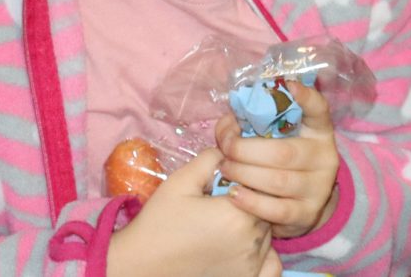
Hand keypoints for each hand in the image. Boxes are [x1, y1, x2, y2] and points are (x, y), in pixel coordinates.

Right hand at [107, 147, 268, 276]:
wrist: (139, 267)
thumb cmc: (158, 224)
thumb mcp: (180, 182)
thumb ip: (210, 159)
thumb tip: (231, 147)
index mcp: (238, 214)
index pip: (263, 185)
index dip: (248, 179)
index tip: (228, 182)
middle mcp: (251, 242)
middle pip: (268, 209)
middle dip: (252, 201)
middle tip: (223, 203)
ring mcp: (250, 266)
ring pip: (268, 234)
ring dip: (256, 226)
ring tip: (225, 226)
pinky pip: (271, 266)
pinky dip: (265, 256)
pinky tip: (243, 249)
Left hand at [213, 86, 341, 239]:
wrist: (301, 204)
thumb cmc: (279, 162)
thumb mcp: (273, 139)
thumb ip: (250, 125)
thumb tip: (228, 124)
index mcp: (319, 131)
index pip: (319, 109)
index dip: (306, 97)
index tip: (288, 86)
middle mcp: (324, 157)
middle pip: (284, 152)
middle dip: (246, 150)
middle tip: (226, 150)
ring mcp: (318, 188)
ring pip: (278, 180)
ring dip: (244, 174)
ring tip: (225, 170)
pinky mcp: (307, 214)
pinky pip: (276, 209)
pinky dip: (251, 201)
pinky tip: (234, 194)